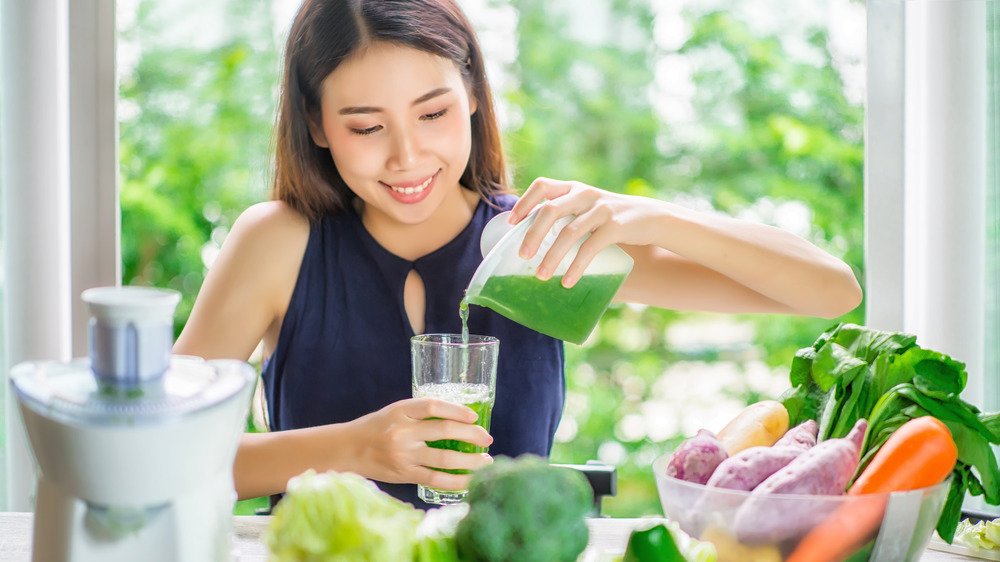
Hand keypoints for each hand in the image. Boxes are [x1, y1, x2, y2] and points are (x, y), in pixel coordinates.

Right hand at [351, 398, 493, 490]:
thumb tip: (458, 418)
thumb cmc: (376, 428)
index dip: (457, 410)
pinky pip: (435, 479)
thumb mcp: (395, 411)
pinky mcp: (404, 474)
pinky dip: (456, 481)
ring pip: (444, 458)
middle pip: (444, 430)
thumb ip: (420, 414)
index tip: (473, 415)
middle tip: (487, 438)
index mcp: (401, 410)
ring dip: (470, 461)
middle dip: (471, 435)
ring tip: (486, 461)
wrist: (347, 449)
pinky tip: (470, 479)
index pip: (433, 406)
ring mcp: (403, 455)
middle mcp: (402, 431)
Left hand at [509, 178, 660, 286]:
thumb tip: (533, 240)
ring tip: (541, 276)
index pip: (542, 185)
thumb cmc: (611, 217)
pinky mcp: (616, 226)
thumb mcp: (587, 206)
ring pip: (569, 232)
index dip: (524, 202)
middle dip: (532, 234)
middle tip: (522, 256)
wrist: (651, 217)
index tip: (511, 222)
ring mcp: (601, 209)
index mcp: (574, 188)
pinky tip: (568, 281)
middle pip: (550, 210)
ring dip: (552, 256)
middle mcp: (585, 194)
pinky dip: (576, 266)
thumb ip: (566, 213)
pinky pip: (590, 247)